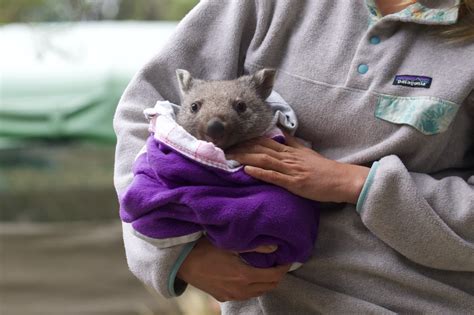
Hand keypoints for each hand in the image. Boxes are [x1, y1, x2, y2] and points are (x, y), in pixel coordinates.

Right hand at [177, 238, 288, 301]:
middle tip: (278, 262)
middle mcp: (240, 290)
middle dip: (277, 275)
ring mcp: (232, 296)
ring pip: (258, 293)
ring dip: (266, 282)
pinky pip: (245, 295)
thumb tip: (275, 247)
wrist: (182, 264)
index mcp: (244, 276)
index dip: (284, 267)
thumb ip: (254, 246)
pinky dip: (253, 287)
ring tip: (266, 268)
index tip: (287, 258)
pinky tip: (250, 276)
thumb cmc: (205, 249)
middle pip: (269, 286)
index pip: (274, 276)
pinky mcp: (223, 297)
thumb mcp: (230, 244)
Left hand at [226, 133, 369, 203]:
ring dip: (245, 158)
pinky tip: (247, 170)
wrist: (340, 179)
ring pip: (264, 160)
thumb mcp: (305, 151)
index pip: (264, 141)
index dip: (246, 141)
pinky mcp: (294, 182)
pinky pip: (275, 176)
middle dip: (240, 148)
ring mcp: (291, 169)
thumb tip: (280, 132)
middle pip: (260, 149)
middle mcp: (288, 157)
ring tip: (229, 157)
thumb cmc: (323, 168)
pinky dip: (260, 172)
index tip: (231, 141)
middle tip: (222, 148)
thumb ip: (291, 142)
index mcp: (289, 150)